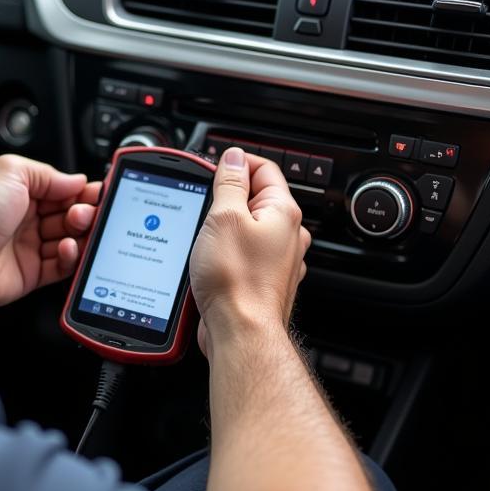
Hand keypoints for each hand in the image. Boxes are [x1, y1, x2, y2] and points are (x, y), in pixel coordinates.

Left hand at [0, 155, 101, 308]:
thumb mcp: (13, 171)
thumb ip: (49, 174)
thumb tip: (77, 180)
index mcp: (26, 195)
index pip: (66, 193)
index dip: (84, 193)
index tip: (99, 194)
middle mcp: (29, 221)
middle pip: (72, 218)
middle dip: (85, 214)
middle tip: (84, 212)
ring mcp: (31, 248)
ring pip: (72, 243)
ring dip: (81, 235)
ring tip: (77, 227)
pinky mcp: (32, 274)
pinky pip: (62, 268)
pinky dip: (71, 259)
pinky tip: (67, 248)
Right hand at [189, 147, 311, 357]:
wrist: (241, 332)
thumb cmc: (237, 281)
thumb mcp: (223, 218)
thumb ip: (230, 183)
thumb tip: (233, 157)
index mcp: (283, 212)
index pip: (263, 168)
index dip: (235, 162)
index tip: (212, 167)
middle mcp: (287, 234)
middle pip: (254, 198)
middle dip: (226, 197)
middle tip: (203, 204)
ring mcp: (277, 259)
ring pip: (248, 228)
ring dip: (224, 227)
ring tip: (204, 235)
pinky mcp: (262, 280)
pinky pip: (244, 254)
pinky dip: (226, 251)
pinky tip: (210, 260)